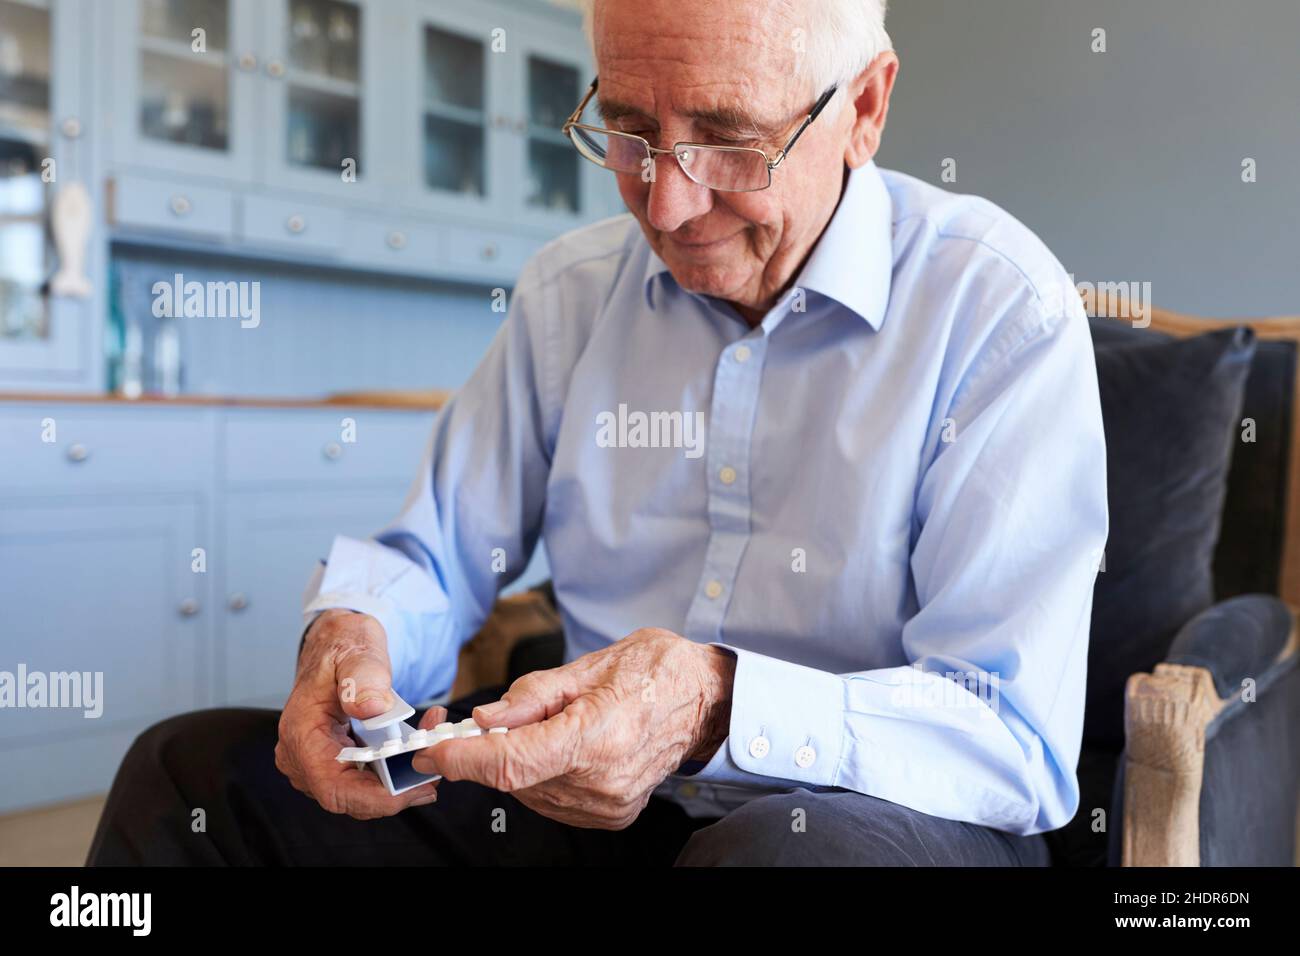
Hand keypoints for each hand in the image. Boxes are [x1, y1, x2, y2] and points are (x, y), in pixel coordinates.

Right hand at [274, 609, 442, 818]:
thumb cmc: (342, 645)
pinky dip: (392, 769)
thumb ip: (364, 678)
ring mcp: (316, 762)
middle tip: (433, 772)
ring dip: (397, 778)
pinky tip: (414, 745)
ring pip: (360, 792)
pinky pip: (364, 779)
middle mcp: (301, 756)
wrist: (337, 643)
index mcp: (301, 733)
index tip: (412, 789)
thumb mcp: (358, 651)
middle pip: (349, 798)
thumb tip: (372, 707)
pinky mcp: (332, 761)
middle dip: (395, 789)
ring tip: (428, 746)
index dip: (374, 799)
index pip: (333, 787)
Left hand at [412, 627, 734, 829]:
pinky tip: (562, 747)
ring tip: (546, 725)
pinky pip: (552, 800)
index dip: (463, 759)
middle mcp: (602, 781)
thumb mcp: (591, 664)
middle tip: (491, 720)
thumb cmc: (654, 672)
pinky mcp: (611, 815)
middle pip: (514, 779)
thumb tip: (486, 716)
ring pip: (529, 792)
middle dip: (488, 751)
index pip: (511, 762)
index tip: (434, 749)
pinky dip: (541, 776)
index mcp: (597, 737)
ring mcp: (608, 804)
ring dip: (516, 763)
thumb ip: (533, 694)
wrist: (705, 701)